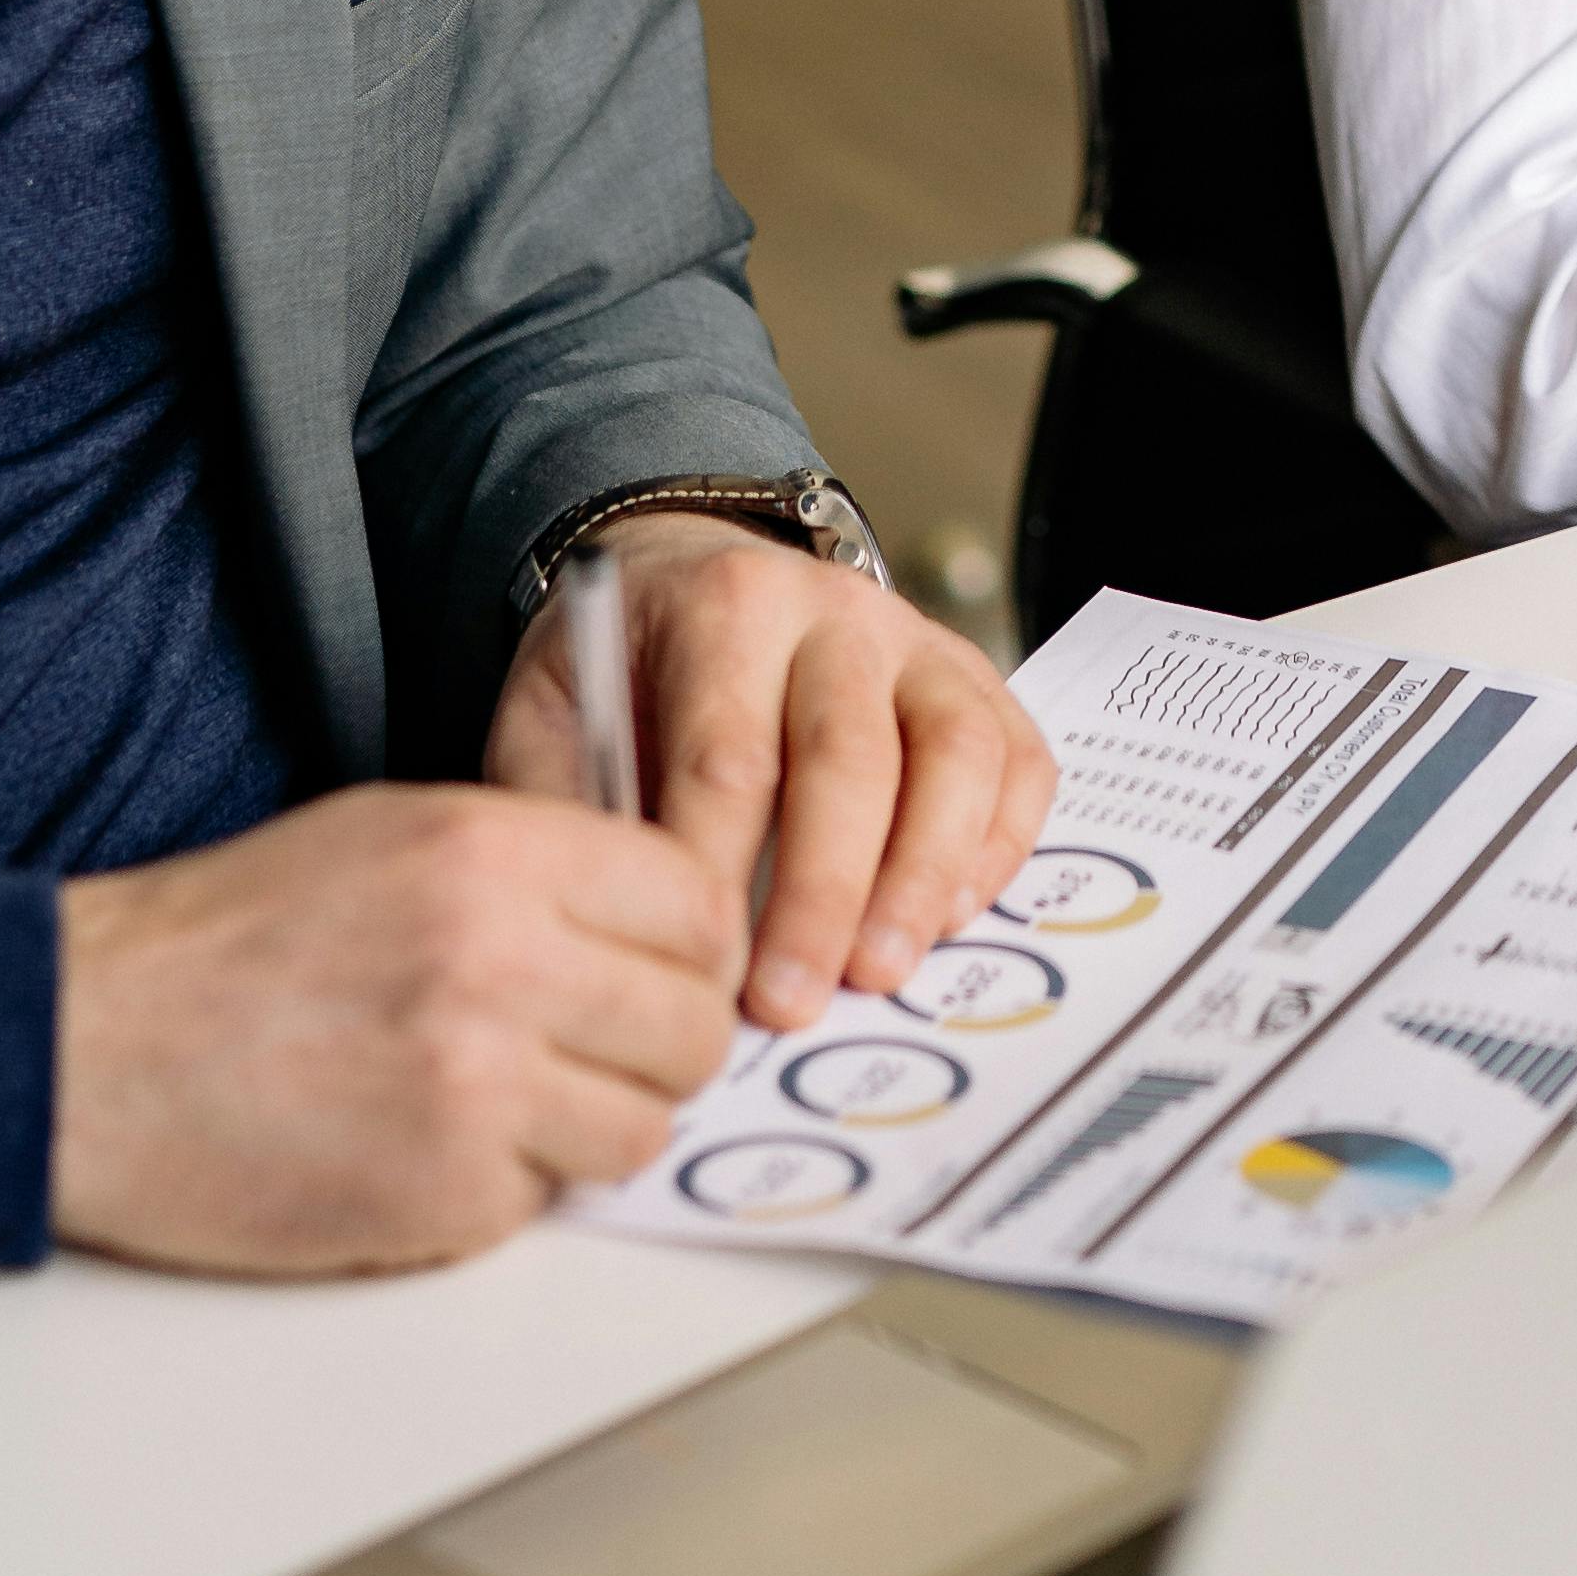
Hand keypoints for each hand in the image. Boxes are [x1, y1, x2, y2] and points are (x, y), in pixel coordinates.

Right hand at [53, 784, 737, 1270]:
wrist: (84, 1044)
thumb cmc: (221, 939)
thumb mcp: (388, 835)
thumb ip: (532, 867)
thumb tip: (651, 919)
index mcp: (493, 854)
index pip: (698, 906)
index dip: (695, 951)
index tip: (667, 973)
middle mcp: (499, 962)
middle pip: (692, 1030)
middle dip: (658, 1052)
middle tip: (597, 1055)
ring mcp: (473, 1088)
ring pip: (637, 1132)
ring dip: (589, 1131)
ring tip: (503, 1106)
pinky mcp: (437, 1195)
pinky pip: (540, 1204)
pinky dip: (498, 1190)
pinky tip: (422, 1148)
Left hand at [484, 531, 1054, 1032]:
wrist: (691, 571)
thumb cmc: (626, 669)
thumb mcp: (558, 712)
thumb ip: (578, 808)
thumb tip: (619, 931)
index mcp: (723, 606)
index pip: (729, 756)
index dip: (719, 876)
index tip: (699, 974)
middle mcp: (832, 609)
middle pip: (846, 758)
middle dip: (822, 896)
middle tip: (791, 1004)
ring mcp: (916, 641)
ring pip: (953, 753)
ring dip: (922, 877)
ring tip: (881, 974)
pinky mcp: (973, 679)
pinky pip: (1018, 759)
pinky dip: (999, 845)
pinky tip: (953, 919)